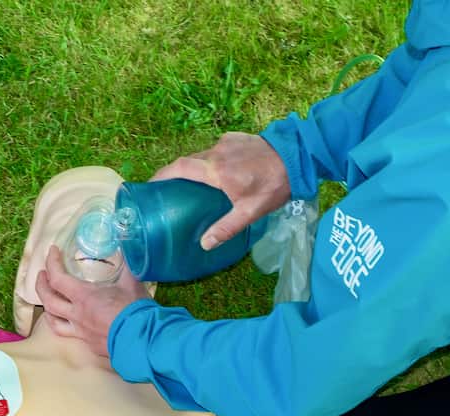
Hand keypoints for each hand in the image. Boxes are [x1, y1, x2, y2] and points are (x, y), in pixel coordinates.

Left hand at [37, 246, 149, 358]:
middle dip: (41, 285)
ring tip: (49, 300)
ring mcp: (81, 332)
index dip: (51, 263)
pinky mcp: (90, 344)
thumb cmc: (136, 310)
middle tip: (42, 275)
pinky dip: (67, 325)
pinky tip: (72, 322)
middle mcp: (77, 315)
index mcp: (84, 297)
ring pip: (54, 322)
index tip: (52, 252)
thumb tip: (128, 248)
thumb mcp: (132, 282)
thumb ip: (127, 265)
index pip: (57, 279)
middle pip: (48, 301)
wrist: (143, 340)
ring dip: (47, 309)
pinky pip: (72, 334)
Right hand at [153, 131, 290, 250]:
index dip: (161, 175)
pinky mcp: (236, 137)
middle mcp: (216, 152)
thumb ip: (226, 228)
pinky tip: (220, 172)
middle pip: (188, 161)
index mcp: (215, 170)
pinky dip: (212, 160)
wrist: (298, 156)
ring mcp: (226, 142)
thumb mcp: (250, 212)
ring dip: (196, 167)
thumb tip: (204, 244)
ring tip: (196, 184)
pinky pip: (217, 149)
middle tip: (170, 189)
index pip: (178, 168)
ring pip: (203, 155)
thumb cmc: (274, 185)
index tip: (150, 185)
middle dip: (176, 174)